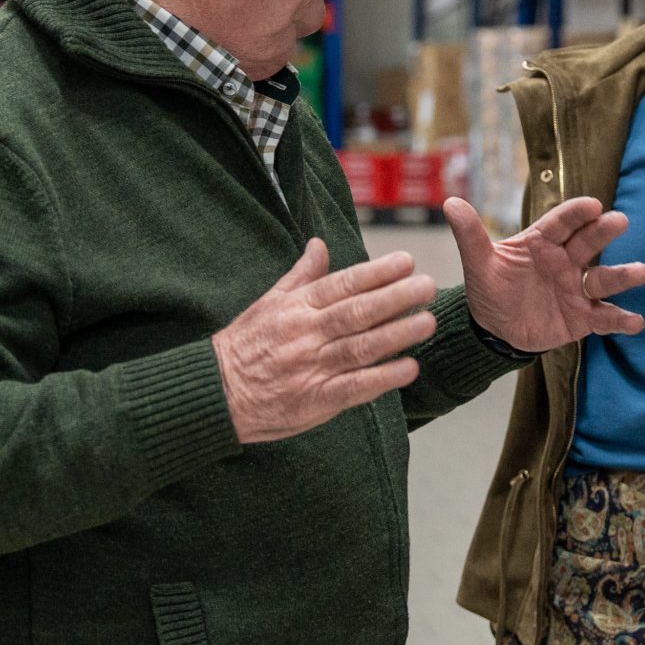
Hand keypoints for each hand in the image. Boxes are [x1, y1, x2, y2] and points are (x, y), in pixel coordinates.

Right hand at [213, 241, 439, 443]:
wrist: (216, 393)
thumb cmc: (246, 343)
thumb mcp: (268, 302)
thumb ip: (301, 275)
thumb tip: (320, 244)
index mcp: (296, 308)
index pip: (342, 285)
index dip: (376, 273)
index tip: (407, 262)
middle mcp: (306, 334)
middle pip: (357, 312)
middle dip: (395, 298)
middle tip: (428, 285)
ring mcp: (311, 368)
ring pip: (361, 347)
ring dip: (398, 334)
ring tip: (428, 322)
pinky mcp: (315, 400)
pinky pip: (354, 387)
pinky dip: (382, 378)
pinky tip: (409, 368)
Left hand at [445, 195, 644, 354]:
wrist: (495, 329)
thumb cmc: (490, 288)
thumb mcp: (478, 263)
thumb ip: (470, 234)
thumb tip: (450, 202)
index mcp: (542, 242)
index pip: (561, 223)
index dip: (576, 213)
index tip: (592, 204)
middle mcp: (565, 261)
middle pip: (587, 243)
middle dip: (604, 233)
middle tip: (620, 221)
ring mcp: (577, 289)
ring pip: (603, 279)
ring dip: (622, 275)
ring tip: (641, 272)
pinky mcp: (583, 317)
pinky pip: (604, 317)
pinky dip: (621, 320)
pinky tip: (636, 323)